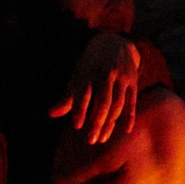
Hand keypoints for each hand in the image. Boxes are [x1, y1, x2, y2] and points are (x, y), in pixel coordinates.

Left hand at [49, 29, 139, 147]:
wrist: (115, 42)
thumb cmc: (91, 64)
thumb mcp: (78, 75)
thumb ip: (67, 97)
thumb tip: (51, 114)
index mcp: (88, 72)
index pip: (84, 93)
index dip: (80, 109)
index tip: (76, 126)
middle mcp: (105, 75)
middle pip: (103, 102)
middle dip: (96, 122)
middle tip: (90, 140)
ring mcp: (121, 78)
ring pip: (117, 104)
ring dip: (110, 123)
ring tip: (102, 138)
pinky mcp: (133, 82)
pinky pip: (132, 102)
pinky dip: (129, 117)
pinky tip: (125, 131)